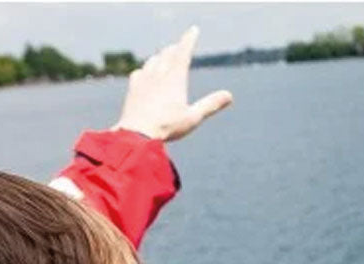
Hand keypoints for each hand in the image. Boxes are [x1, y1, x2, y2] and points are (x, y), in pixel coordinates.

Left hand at [112, 27, 232, 141]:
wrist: (138, 133)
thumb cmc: (168, 127)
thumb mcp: (193, 117)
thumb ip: (210, 105)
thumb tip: (229, 95)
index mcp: (175, 78)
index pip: (183, 52)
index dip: (189, 40)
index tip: (194, 30)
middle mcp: (158, 74)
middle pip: (167, 54)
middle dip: (175, 49)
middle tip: (179, 46)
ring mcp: (144, 79)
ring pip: (153, 61)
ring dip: (161, 57)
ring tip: (164, 57)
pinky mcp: (134, 88)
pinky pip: (140, 72)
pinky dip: (146, 69)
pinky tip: (145, 73)